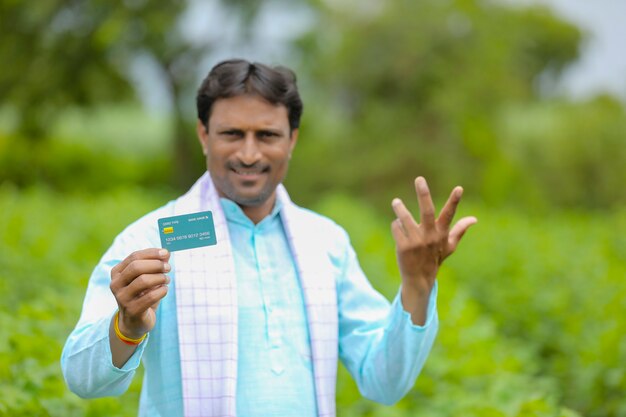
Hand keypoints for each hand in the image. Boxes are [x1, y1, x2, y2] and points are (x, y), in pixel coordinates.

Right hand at [109, 248, 170, 338]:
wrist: (134, 322)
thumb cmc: (142, 295)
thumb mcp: (146, 278)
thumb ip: (155, 265)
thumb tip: (166, 253)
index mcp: (117, 272)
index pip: (134, 257)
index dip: (152, 253)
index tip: (166, 253)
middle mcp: (116, 284)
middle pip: (136, 267)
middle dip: (156, 265)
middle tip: (168, 267)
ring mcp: (122, 298)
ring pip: (143, 281)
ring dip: (160, 278)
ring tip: (167, 280)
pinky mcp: (131, 310)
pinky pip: (150, 296)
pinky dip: (161, 291)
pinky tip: (164, 290)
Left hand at [391, 177, 476, 323]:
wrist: (419, 278)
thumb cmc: (435, 258)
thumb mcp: (449, 246)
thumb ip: (460, 230)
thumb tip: (474, 219)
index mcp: (441, 233)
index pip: (450, 215)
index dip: (454, 201)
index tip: (459, 188)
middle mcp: (429, 236)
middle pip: (426, 211)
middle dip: (424, 194)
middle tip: (419, 179)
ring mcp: (416, 242)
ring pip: (405, 218)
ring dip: (399, 208)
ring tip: (396, 202)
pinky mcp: (403, 247)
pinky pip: (396, 227)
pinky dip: (396, 226)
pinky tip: (398, 231)